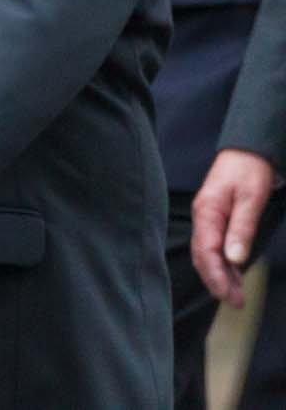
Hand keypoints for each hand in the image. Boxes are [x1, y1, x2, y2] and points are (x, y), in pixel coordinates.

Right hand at [192, 147, 276, 306]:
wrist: (247, 150)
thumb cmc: (249, 171)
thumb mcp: (251, 199)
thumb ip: (241, 229)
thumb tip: (234, 260)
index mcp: (207, 212)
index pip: (206, 252)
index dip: (216, 276)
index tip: (228, 296)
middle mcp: (203, 217)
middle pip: (203, 256)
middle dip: (216, 282)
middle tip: (235, 302)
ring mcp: (207, 218)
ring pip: (208, 254)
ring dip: (220, 276)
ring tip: (235, 296)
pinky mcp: (215, 218)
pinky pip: (214, 246)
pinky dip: (223, 264)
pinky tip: (234, 275)